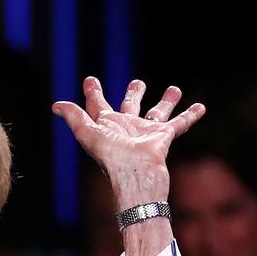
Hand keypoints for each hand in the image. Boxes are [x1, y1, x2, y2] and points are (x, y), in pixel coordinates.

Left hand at [53, 77, 205, 209]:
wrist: (137, 175)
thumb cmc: (111, 157)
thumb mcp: (89, 134)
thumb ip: (74, 117)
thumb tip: (56, 105)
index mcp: (106, 126)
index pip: (97, 105)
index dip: (93, 92)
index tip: (90, 80)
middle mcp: (126, 128)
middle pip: (129, 107)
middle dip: (132, 94)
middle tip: (137, 82)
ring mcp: (146, 132)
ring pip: (156, 112)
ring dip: (166, 101)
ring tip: (174, 89)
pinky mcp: (164, 137)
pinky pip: (180, 123)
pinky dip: (190, 115)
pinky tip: (200, 107)